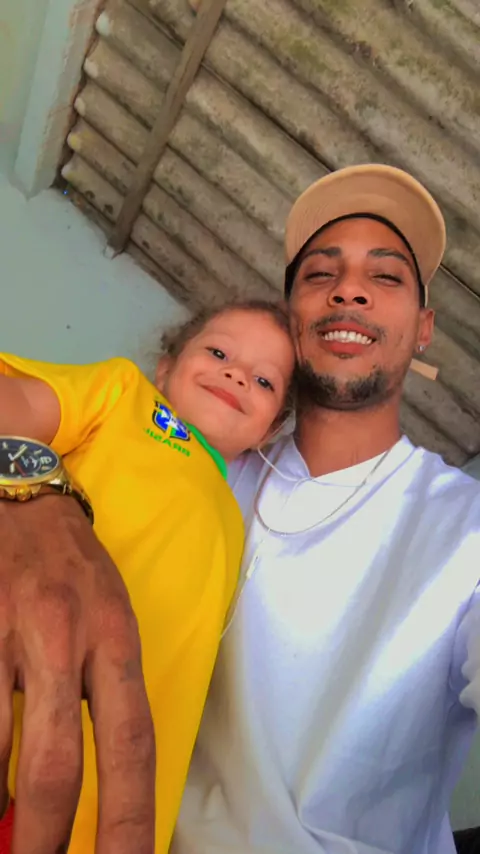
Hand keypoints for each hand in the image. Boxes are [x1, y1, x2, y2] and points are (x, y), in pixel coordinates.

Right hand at [0, 496, 154, 852]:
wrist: (23, 501)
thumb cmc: (76, 570)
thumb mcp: (111, 619)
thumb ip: (103, 695)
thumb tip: (86, 785)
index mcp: (114, 638)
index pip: (129, 743)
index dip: (129, 819)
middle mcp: (63, 638)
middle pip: (52, 764)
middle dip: (42, 838)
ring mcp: (6, 633)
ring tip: (6, 829)